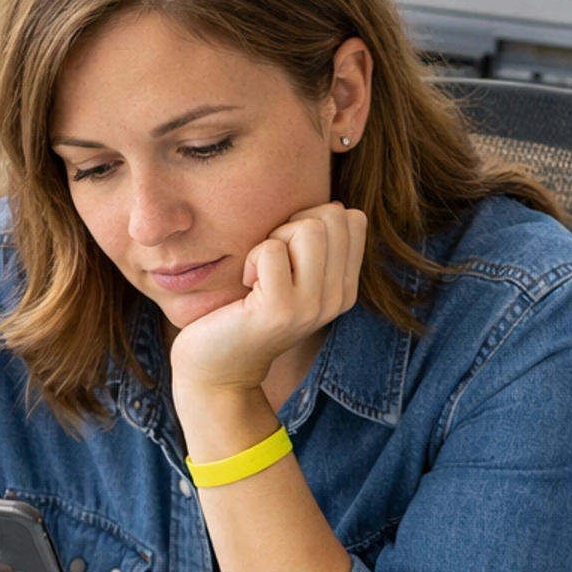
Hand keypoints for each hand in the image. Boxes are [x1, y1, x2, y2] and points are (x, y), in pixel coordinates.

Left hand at [169, 202, 367, 411]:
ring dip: (274, 239)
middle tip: (270, 260)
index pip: (353, 220)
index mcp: (344, 288)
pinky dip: (252, 258)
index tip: (289, 252)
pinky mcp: (280, 310)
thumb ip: (316, 245)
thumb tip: (336, 205)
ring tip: (260, 272)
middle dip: (294, 225)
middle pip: (333, 217)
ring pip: (309, 228)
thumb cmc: (247, 311)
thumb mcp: (293, 275)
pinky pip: (273, 249)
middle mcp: (336, 299)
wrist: (218, 366)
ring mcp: (312, 307)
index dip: (315, 220)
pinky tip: (246, 285)